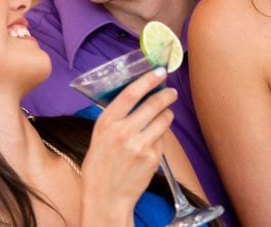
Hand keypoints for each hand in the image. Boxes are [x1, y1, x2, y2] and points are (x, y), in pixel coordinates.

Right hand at [81, 68, 175, 218]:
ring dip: (167, 115)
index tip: (159, 72)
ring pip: (164, 119)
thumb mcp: (99, 138)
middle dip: (166, 95)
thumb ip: (116, 118)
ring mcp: (139, 145)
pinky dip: (162, 136)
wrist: (105, 198)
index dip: (147, 80)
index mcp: (106, 124)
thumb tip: (137, 95)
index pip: (130, 93)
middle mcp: (122, 132)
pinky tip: (153, 142)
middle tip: (171, 92)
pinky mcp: (152, 157)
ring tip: (163, 116)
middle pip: (153, 103)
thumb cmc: (100, 167)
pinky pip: (164, 138)